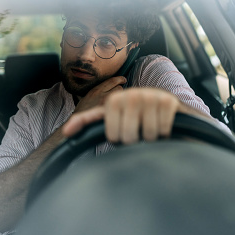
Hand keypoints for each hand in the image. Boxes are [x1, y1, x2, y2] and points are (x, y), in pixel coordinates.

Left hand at [64, 88, 192, 143]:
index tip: (122, 132)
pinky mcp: (168, 101)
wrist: (165, 108)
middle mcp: (131, 95)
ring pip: (147, 135)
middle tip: (138, 131)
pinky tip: (162, 124)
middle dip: (135, 140)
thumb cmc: (134, 116)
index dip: (118, 139)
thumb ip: (87, 121)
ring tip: (150, 127)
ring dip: (150, 137)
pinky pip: (162, 130)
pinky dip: (164, 133)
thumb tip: (66, 132)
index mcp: (114, 100)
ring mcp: (150, 96)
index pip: (112, 135)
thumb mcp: (110, 116)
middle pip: (128, 137)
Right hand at [73, 76, 126, 113]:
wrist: (79, 120)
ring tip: (118, 101)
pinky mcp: (108, 111)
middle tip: (121, 91)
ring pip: (119, 97)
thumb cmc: (83, 109)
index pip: (112, 80)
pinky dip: (118, 105)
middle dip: (121, 89)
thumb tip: (109, 86)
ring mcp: (106, 104)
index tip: (123, 80)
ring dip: (120, 98)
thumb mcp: (87, 95)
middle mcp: (101, 95)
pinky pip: (117, 106)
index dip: (120, 79)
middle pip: (119, 88)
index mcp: (96, 90)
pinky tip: (117, 108)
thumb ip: (97, 90)